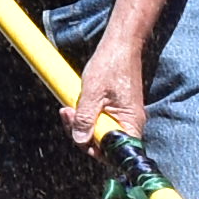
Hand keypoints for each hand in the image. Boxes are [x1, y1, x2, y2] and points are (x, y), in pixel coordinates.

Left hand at [62, 35, 147, 150]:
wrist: (120, 45)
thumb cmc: (111, 64)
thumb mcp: (92, 92)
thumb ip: (86, 118)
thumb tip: (80, 139)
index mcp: (131, 123)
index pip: (115, 153)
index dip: (94, 149)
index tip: (77, 134)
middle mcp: (129, 124)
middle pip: (104, 145)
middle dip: (82, 134)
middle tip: (67, 114)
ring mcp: (122, 117)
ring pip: (98, 133)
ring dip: (81, 124)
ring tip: (68, 109)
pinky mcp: (115, 110)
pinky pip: (99, 121)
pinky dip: (85, 116)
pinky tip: (75, 106)